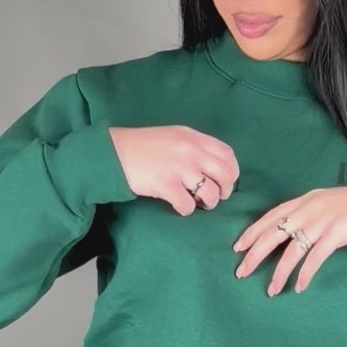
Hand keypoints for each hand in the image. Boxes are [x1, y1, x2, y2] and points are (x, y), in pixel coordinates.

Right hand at [108, 125, 238, 215]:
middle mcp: (190, 151)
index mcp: (193, 137)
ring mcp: (179, 168)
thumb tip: (212, 166)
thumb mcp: (172, 136)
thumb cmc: (142, 146)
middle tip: (215, 197)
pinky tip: (179, 206)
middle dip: (224, 191)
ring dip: (208, 203)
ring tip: (198, 203)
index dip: (232, 172)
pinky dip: (186, 210)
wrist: (114, 152)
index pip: (227, 154)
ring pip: (210, 193)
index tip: (226, 182)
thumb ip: (193, 146)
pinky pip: (188, 205)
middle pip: (225, 175)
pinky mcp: (166, 185)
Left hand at [231, 183, 346, 293]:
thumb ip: (308, 214)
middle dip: (255, 254)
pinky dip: (305, 274)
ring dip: (279, 272)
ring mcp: (323, 219)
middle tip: (241, 272)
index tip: (238, 248)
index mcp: (305, 200)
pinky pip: (315, 257)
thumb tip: (290, 234)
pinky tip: (299, 286)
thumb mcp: (327, 205)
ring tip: (271, 289)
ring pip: (292, 249)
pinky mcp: (337, 232)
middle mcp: (310, 208)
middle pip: (274, 233)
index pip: (271, 216)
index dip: (253, 232)